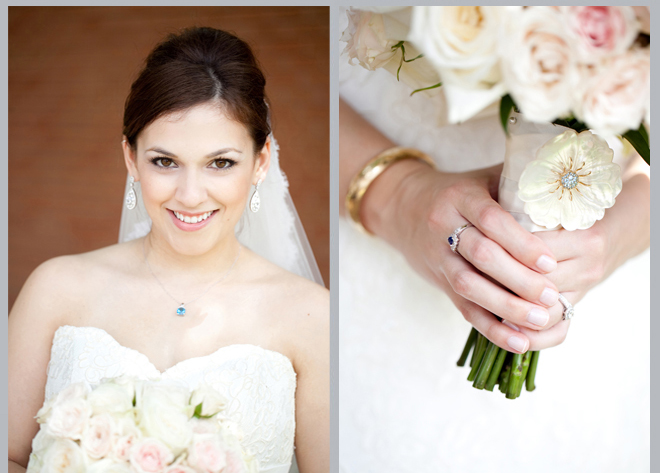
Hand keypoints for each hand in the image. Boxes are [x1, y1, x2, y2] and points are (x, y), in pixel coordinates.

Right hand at [361, 159, 566, 352]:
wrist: (407, 209)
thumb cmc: (462, 192)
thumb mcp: (486, 179)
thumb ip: (521, 185)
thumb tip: (569, 188)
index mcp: (459, 197)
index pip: (491, 219)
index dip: (520, 242)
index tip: (550, 261)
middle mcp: (443, 226)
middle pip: (480, 256)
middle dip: (518, 278)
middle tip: (550, 295)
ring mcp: (438, 257)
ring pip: (468, 286)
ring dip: (505, 306)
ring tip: (539, 319)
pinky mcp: (440, 282)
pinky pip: (464, 308)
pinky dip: (491, 328)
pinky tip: (518, 342)